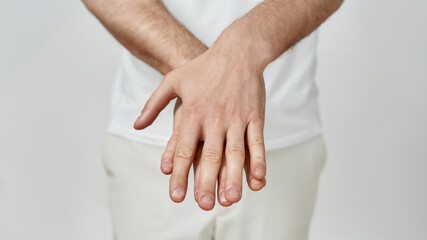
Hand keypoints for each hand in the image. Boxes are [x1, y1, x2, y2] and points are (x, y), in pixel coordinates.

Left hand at [134, 42, 266, 209]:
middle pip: (209, 155)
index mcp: (193, 113)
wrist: (238, 51)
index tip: (175, 195)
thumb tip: (136, 125)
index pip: (182, 149)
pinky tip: (258, 180)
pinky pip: (257, 142)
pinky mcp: (255, 117)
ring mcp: (237, 118)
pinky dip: (258, 161)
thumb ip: (153, 104)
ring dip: (233, 177)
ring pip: (234, 153)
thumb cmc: (203, 67)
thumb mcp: (172, 81)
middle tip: (203, 204)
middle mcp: (214, 119)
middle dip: (205, 181)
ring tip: (230, 199)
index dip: (178, 173)